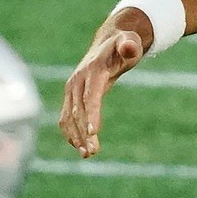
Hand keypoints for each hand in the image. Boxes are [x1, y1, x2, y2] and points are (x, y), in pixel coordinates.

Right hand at [57, 21, 147, 157]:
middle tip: (92, 152)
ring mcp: (71, 89)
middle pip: (78, 110)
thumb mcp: (130, 42)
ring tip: (88, 155)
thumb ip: (129, 45)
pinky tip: (80, 147)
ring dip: (76, 136)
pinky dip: (70, 132)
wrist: (108, 43)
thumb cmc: (124, 44)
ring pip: (69, 116)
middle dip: (84, 132)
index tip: (94, 133)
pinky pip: (66, 117)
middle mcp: (77, 81)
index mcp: (92, 70)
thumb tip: (128, 47)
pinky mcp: (70, 96)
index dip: (92, 114)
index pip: (91, 95)